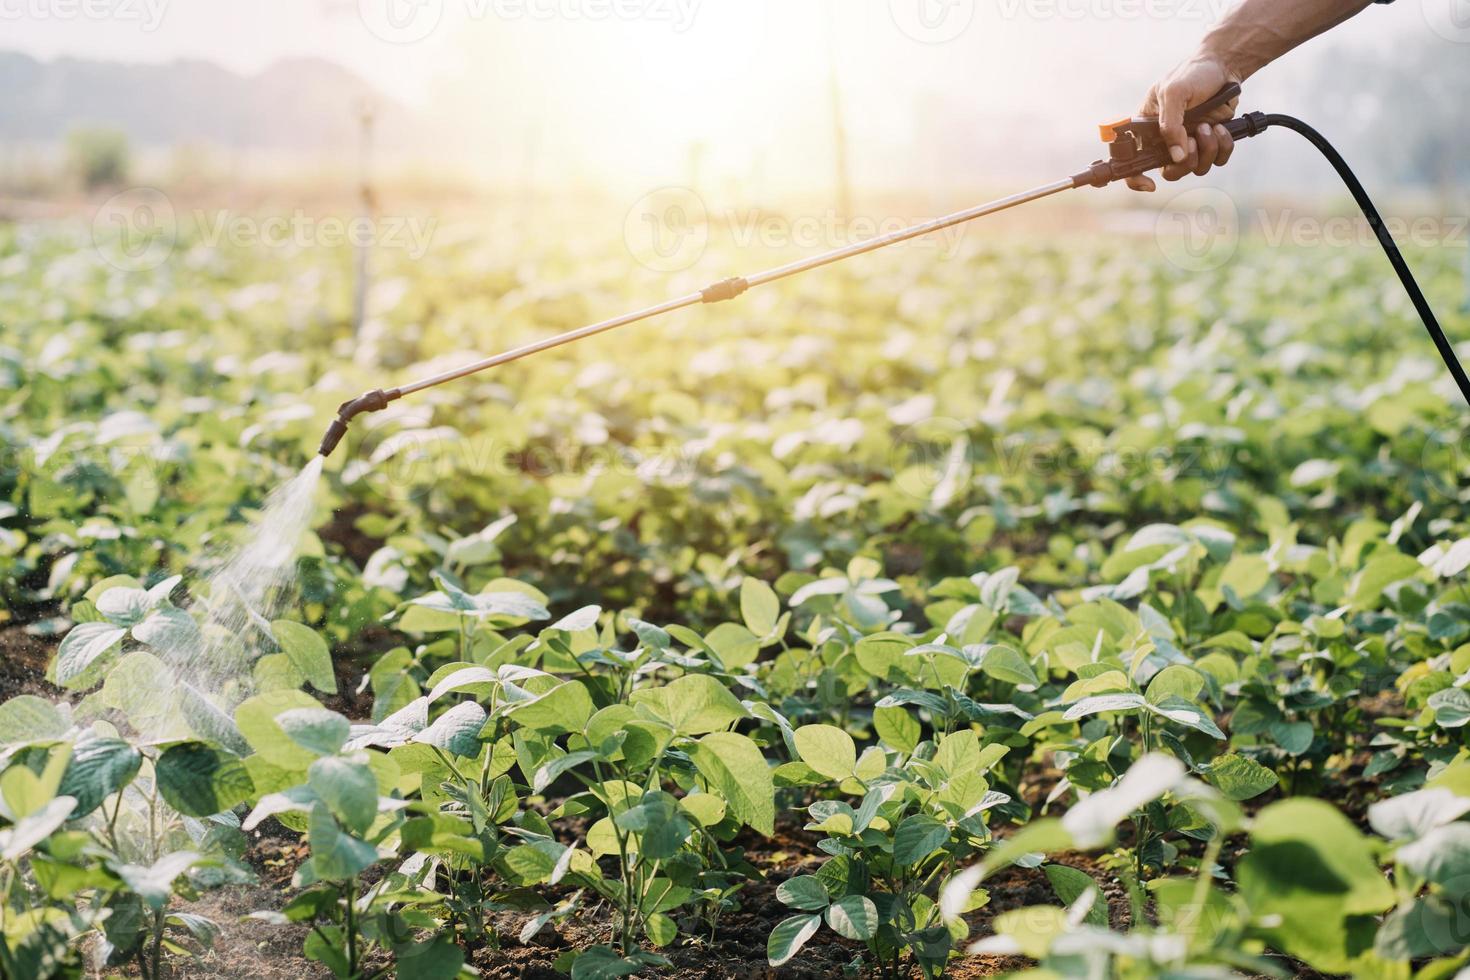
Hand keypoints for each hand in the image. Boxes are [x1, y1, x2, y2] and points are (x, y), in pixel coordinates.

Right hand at [1126, 55, 1240, 191]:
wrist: (1223, 66)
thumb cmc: (1192, 74)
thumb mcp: (1174, 93)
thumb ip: (1170, 125)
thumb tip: (1176, 156)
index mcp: (1147, 130)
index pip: (1134, 161)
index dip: (1136, 178)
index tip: (1149, 184)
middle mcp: (1166, 141)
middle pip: (1170, 172)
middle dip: (1185, 161)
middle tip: (1192, 139)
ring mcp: (1189, 143)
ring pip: (1196, 168)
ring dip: (1206, 149)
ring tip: (1208, 126)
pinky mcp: (1210, 142)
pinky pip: (1217, 160)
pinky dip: (1223, 147)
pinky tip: (1222, 128)